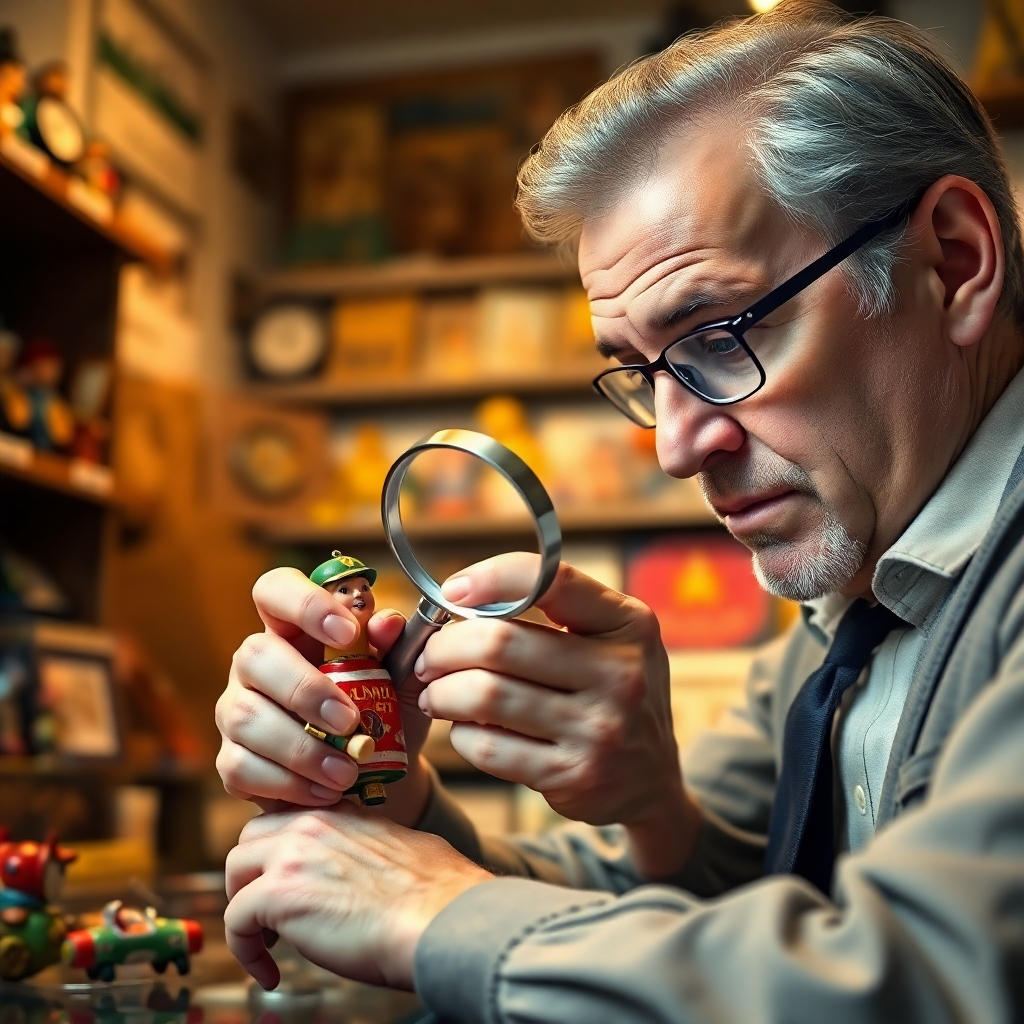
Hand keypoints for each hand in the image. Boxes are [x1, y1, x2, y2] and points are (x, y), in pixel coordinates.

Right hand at [215, 568, 432, 822]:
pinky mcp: (232, 760)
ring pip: (246, 717)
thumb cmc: (383, 712)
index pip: (275, 589)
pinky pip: (243, 767)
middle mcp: (256, 663)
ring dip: (302, 747)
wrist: (377, 777)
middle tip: (351, 720)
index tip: (348, 632)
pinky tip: (327, 791)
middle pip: (255, 654)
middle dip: (305, 689)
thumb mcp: (399, 678)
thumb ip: (394, 649)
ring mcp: (237, 710)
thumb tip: (388, 621)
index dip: (305, 603)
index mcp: (294, 628)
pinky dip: (291, 783)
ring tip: (347, 769)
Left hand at [224, 804, 491, 989]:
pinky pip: (235, 921)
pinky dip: (245, 952)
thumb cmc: (436, 895)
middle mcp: (313, 823)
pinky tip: (270, 973)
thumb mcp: (402, 848)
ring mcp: (292, 854)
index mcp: (343, 812)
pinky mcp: (278, 893)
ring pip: (236, 870)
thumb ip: (370, 848)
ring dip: (244, 907)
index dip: (279, 850)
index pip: (288, 816)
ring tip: (266, 942)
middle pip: (252, 837)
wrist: (440, 918)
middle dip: (253, 873)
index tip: (284, 880)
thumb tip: (368, 872)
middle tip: (269, 912)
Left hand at [418, 553, 700, 877]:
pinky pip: (488, 747)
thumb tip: (463, 598)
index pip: (552, 581)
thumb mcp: (612, 638)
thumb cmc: (612, 691)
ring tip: (435, 692)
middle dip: (447, 646)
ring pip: (485, 696)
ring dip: (443, 692)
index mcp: (629, 624)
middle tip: (431, 656)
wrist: (652, 778)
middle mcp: (621, 673)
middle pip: (500, 643)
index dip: (491, 579)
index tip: (454, 591)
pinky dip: (461, 734)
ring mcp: (600, 729)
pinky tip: (463, 728)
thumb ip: (555, 610)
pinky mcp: (574, 777)